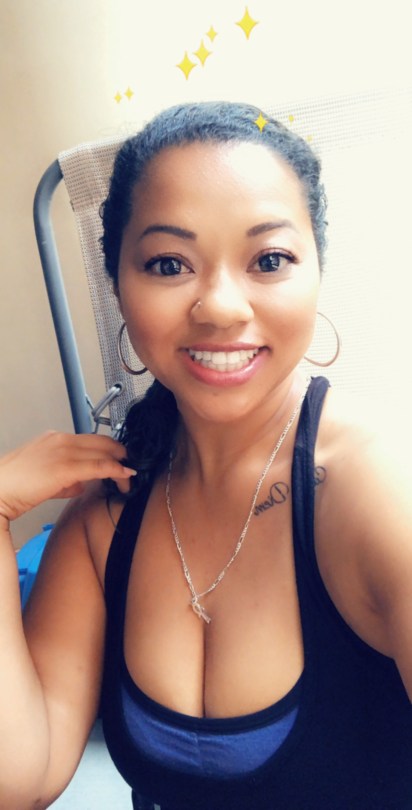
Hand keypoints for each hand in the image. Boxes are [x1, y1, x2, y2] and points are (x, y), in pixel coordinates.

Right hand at [0, 431, 136, 521]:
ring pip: (104, 452)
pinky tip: (125, 476)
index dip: (109, 450)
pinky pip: (99, 465)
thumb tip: (83, 484)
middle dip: (120, 454)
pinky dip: (115, 470)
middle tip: (130, 468)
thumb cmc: (13, 487)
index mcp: (54, 438)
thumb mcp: (43, 477)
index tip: (119, 461)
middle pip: (102, 441)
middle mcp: (61, 439)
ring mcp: (63, 451)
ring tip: (129, 478)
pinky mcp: (65, 467)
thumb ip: (66, 479)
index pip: (91, 440)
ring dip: (120, 465)